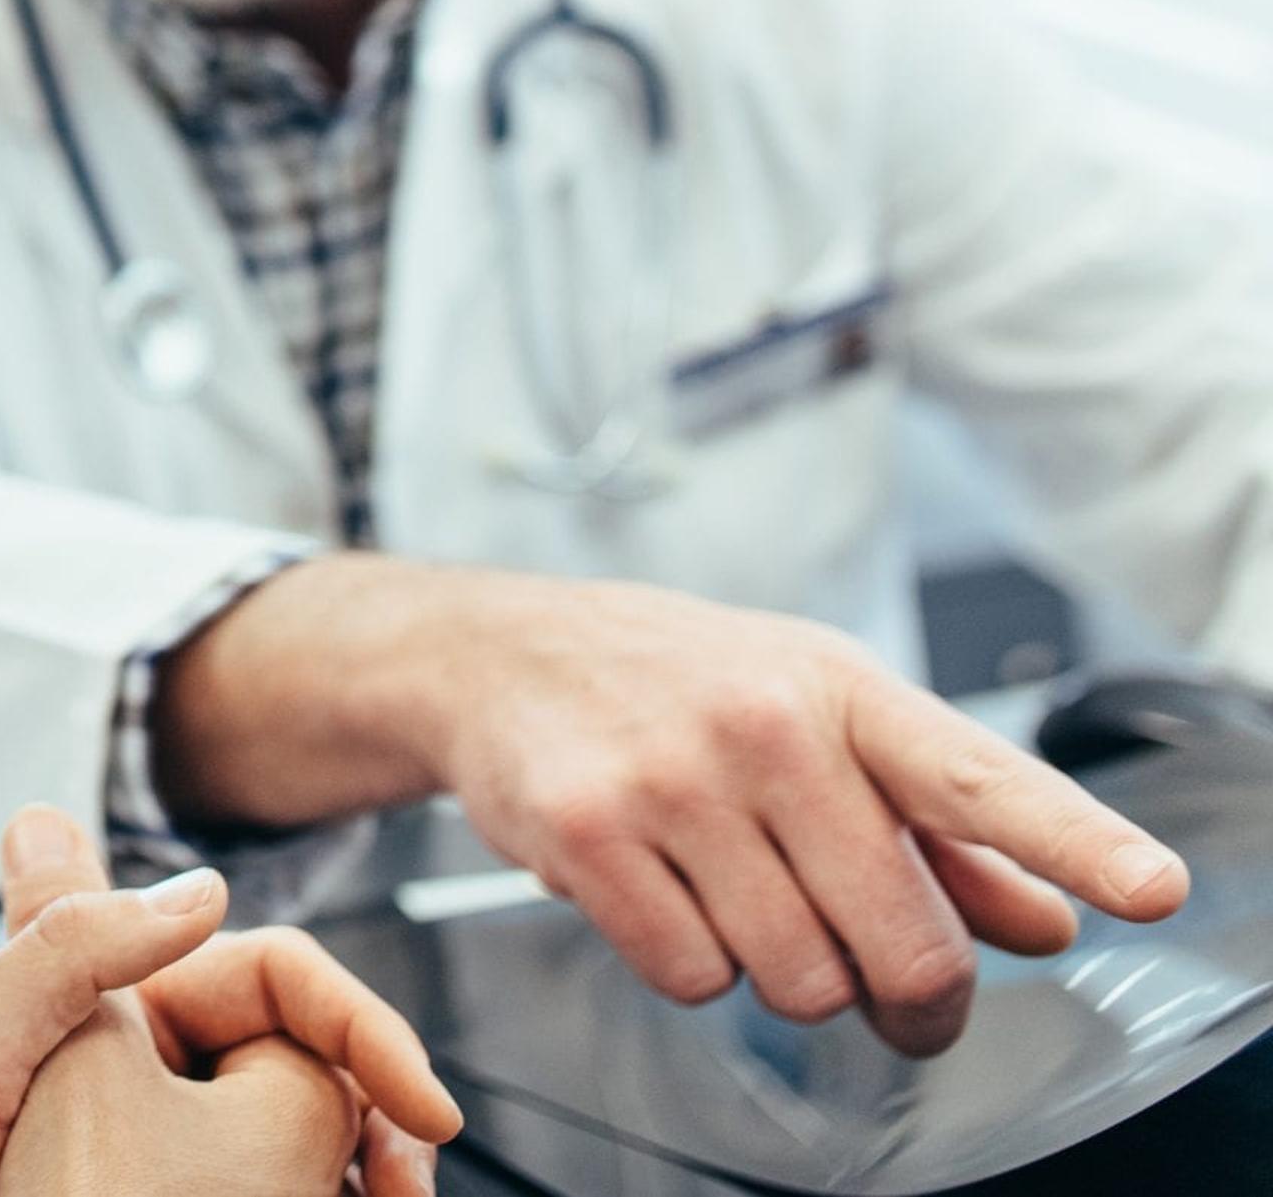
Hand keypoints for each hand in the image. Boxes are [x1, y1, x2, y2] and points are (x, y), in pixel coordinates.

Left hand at [0, 806, 457, 1196]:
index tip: (426, 1107)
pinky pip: (271, 1179)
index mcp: (99, 1003)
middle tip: (409, 1188)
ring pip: (300, 1134)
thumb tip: (201, 886)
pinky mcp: (164, 1182)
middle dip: (372, 1107)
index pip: (270, 974)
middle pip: (302, 1059)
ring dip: (357, 1161)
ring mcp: (151, 1144)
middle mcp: (133, 1064)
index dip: (354, 1024)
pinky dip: (318, 1191)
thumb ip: (56, 952)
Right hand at [429, 575, 1187, 1053]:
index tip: (1151, 888)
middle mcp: (763, 726)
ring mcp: (669, 779)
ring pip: (795, 981)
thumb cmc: (676, 682)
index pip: (980, 777)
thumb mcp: (818, 716)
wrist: (494, 651)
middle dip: (907, 996)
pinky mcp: (585, 833)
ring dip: (784, 974)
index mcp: (844, 690)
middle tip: (892, 994)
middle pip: (900, 944)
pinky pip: (692, 979)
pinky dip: (691, 966)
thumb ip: (941, 832)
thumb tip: (1042, 924)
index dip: (1075, 841)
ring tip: (738, 897)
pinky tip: (665, 894)